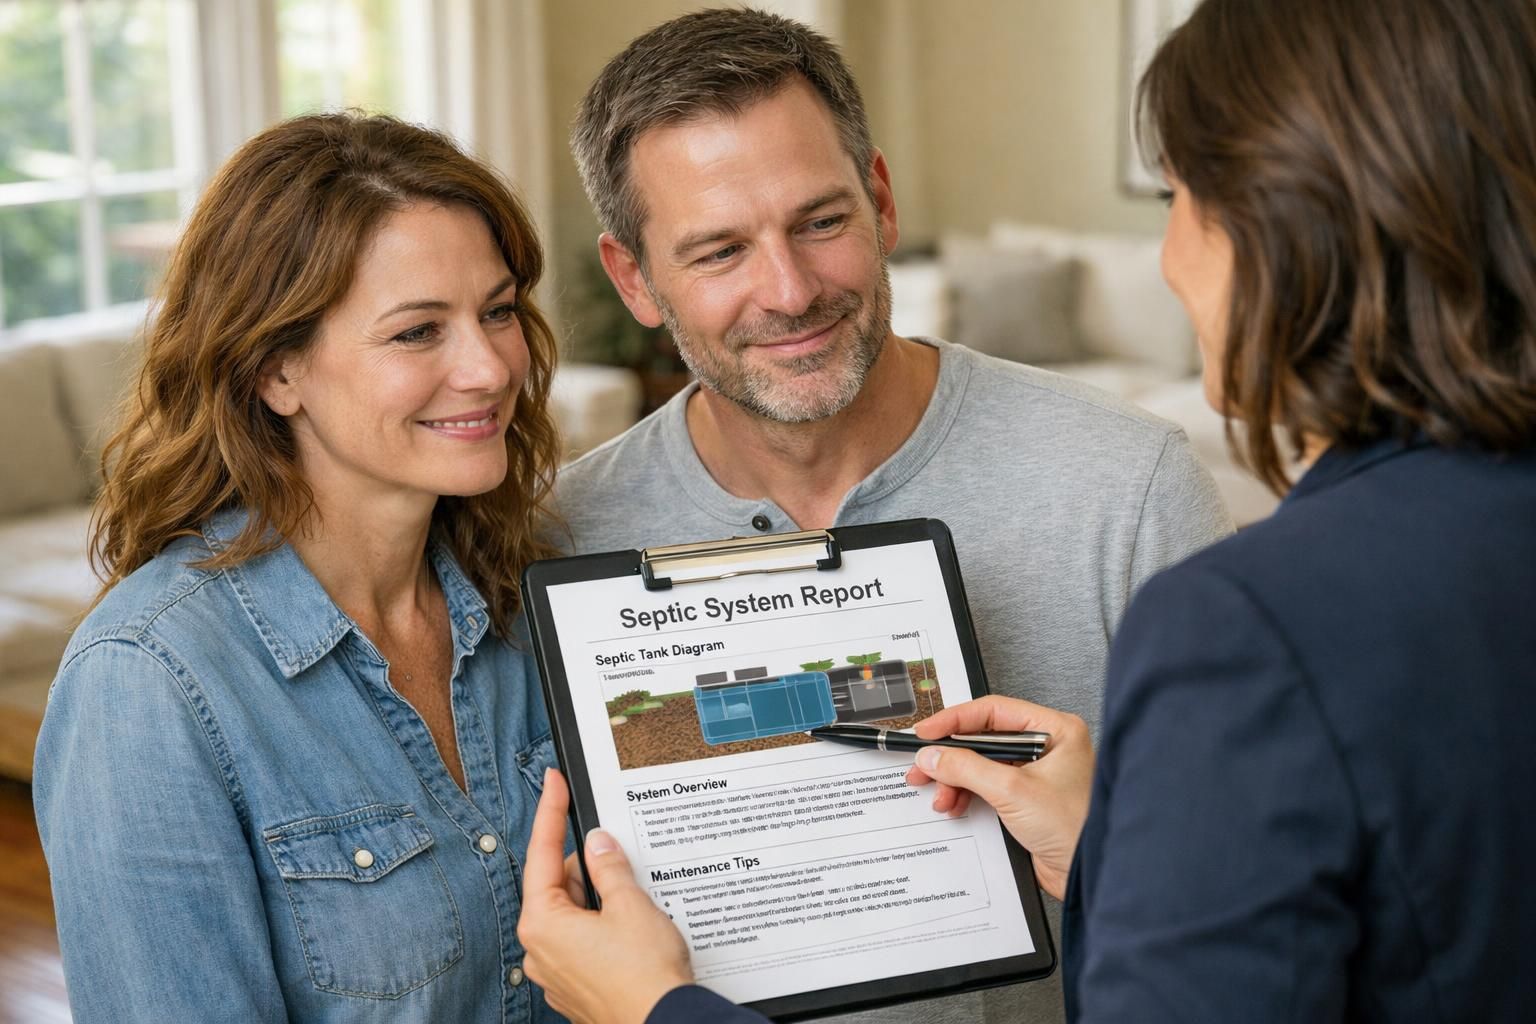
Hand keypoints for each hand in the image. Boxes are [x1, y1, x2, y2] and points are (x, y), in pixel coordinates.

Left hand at [519, 769, 694, 1023]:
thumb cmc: (644, 976)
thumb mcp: (630, 906)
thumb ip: (610, 868)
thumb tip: (598, 843)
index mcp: (543, 923)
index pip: (542, 853)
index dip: (549, 811)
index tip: (553, 781)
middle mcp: (541, 949)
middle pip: (558, 885)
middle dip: (589, 866)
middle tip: (621, 852)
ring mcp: (557, 972)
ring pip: (573, 915)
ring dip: (599, 898)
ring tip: (635, 898)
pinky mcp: (576, 985)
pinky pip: (583, 941)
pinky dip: (603, 925)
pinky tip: (632, 926)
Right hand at [904, 696, 1093, 899]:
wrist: (1087, 874)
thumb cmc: (1076, 829)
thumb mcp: (1013, 790)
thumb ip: (966, 768)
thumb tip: (934, 755)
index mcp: (1054, 730)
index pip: (993, 711)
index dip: (954, 720)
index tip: (926, 732)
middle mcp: (1046, 746)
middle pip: (983, 738)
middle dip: (951, 756)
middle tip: (924, 765)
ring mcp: (1035, 773)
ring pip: (981, 764)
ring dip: (955, 779)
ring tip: (941, 794)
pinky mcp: (1026, 798)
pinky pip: (986, 786)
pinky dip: (966, 794)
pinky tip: (955, 804)